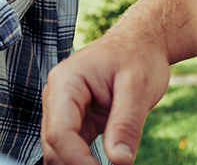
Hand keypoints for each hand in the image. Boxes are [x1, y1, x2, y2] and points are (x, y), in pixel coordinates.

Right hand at [40, 31, 170, 164]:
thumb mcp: (139, 87)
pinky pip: (74, 148)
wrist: (141, 43)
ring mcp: (65, 111)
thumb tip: (119, 161)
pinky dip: (86, 162)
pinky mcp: (78, 122)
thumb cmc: (138, 56)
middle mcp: (58, 97)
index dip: (78, 160)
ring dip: (79, 164)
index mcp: (66, 82)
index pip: (60, 132)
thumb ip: (126, 124)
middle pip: (55, 145)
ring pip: (60, 151)